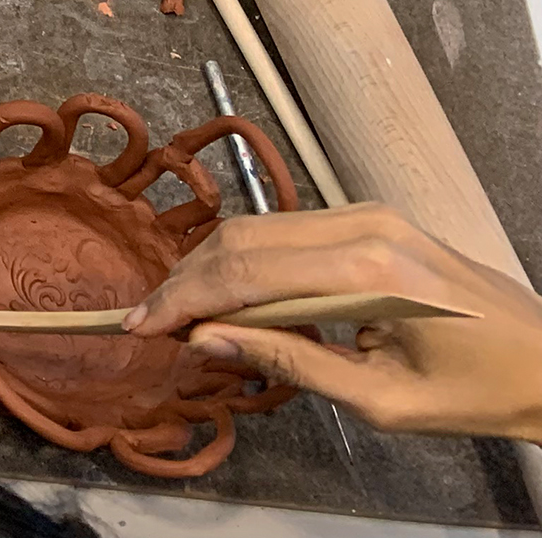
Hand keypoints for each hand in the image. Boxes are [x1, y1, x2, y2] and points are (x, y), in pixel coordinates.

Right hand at [127, 202, 541, 440]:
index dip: (182, 300)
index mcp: (368, 270)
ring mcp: (369, 215)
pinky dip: (246, 260)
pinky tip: (229, 296)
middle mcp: (364, 226)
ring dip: (210, 268)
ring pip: (258, 228)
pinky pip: (287, 231)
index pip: (244, 273)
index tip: (139, 327)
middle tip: (149, 323)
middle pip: (242, 239)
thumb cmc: (474, 391)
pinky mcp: (372, 220)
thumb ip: (288, 362)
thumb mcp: (377, 398)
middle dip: (186, 281)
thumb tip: (207, 340)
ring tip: (180, 313)